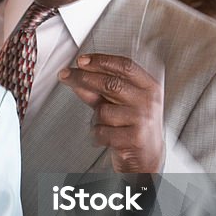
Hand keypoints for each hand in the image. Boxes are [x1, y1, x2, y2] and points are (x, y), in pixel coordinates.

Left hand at [58, 53, 164, 172]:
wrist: (148, 156)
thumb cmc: (133, 126)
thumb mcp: (118, 103)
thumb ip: (99, 91)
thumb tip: (77, 77)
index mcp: (148, 87)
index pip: (125, 66)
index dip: (101, 60)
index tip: (82, 60)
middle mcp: (148, 101)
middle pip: (111, 83)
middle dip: (84, 78)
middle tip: (66, 75)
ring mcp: (142, 119)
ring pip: (103, 111)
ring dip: (95, 118)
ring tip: (104, 125)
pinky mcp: (134, 138)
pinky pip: (102, 131)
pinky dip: (97, 134)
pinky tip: (105, 137)